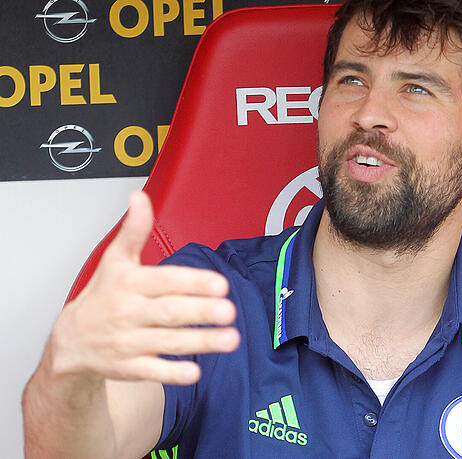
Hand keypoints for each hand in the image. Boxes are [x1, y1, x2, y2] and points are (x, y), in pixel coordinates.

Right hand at [49, 191, 239, 384]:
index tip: (220, 284)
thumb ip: (134, 230)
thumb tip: (139, 197)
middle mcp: (128, 312)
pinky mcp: (128, 367)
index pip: (165, 281)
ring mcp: (128, 341)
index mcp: (129, 284)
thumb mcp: (115, 260)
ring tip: (230, 339)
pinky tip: (195, 370)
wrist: (71, 341)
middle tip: (229, 311)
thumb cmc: (102, 296)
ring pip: (167, 342)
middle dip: (200, 312)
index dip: (192, 282)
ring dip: (200, 341)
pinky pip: (152, 371)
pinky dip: (172, 372)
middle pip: (169, 312)